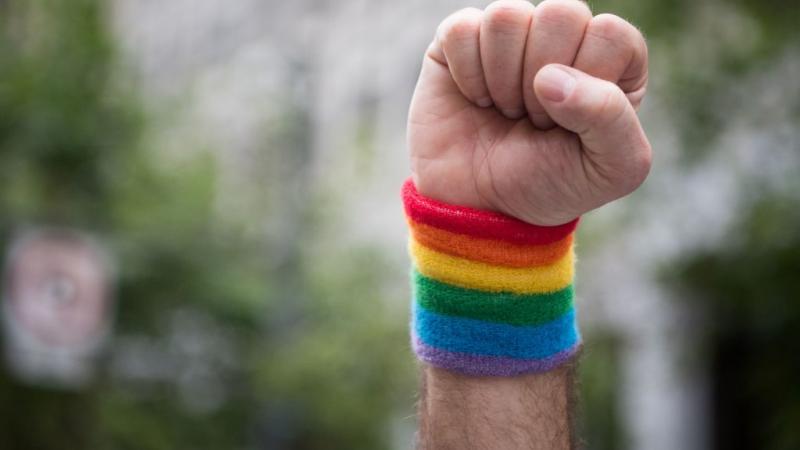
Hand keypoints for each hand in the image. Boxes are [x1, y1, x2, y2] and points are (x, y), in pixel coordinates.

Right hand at [408, 0, 650, 225]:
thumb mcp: (611, 170)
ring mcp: (513, 34)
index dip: (586, 83)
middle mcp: (565, 36)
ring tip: (506, 109)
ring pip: (507, 16)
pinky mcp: (462, 40)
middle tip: (534, 119)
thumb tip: (551, 77)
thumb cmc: (551, 185)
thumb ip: (611, 119)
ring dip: (502, 79)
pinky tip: (475, 99)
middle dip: (540, 81)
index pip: (610, 34)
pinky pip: (462, 29)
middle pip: (561, 13)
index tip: (567, 125)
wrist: (482, 209)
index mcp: (613, 60)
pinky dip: (466, 74)